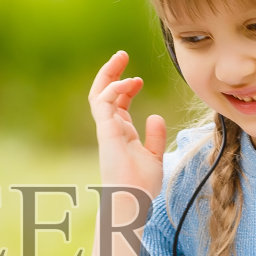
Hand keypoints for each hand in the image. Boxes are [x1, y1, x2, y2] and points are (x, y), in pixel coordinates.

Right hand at [88, 50, 167, 197]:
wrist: (132, 199)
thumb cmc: (141, 185)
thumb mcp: (154, 156)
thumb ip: (156, 136)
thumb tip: (155, 116)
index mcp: (121, 133)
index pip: (118, 103)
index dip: (126, 87)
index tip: (138, 78)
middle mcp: (111, 128)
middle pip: (105, 93)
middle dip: (111, 73)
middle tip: (122, 55)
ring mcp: (106, 129)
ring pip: (99, 93)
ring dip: (109, 74)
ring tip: (121, 58)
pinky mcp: (105, 131)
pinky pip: (103, 103)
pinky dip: (114, 88)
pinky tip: (130, 81)